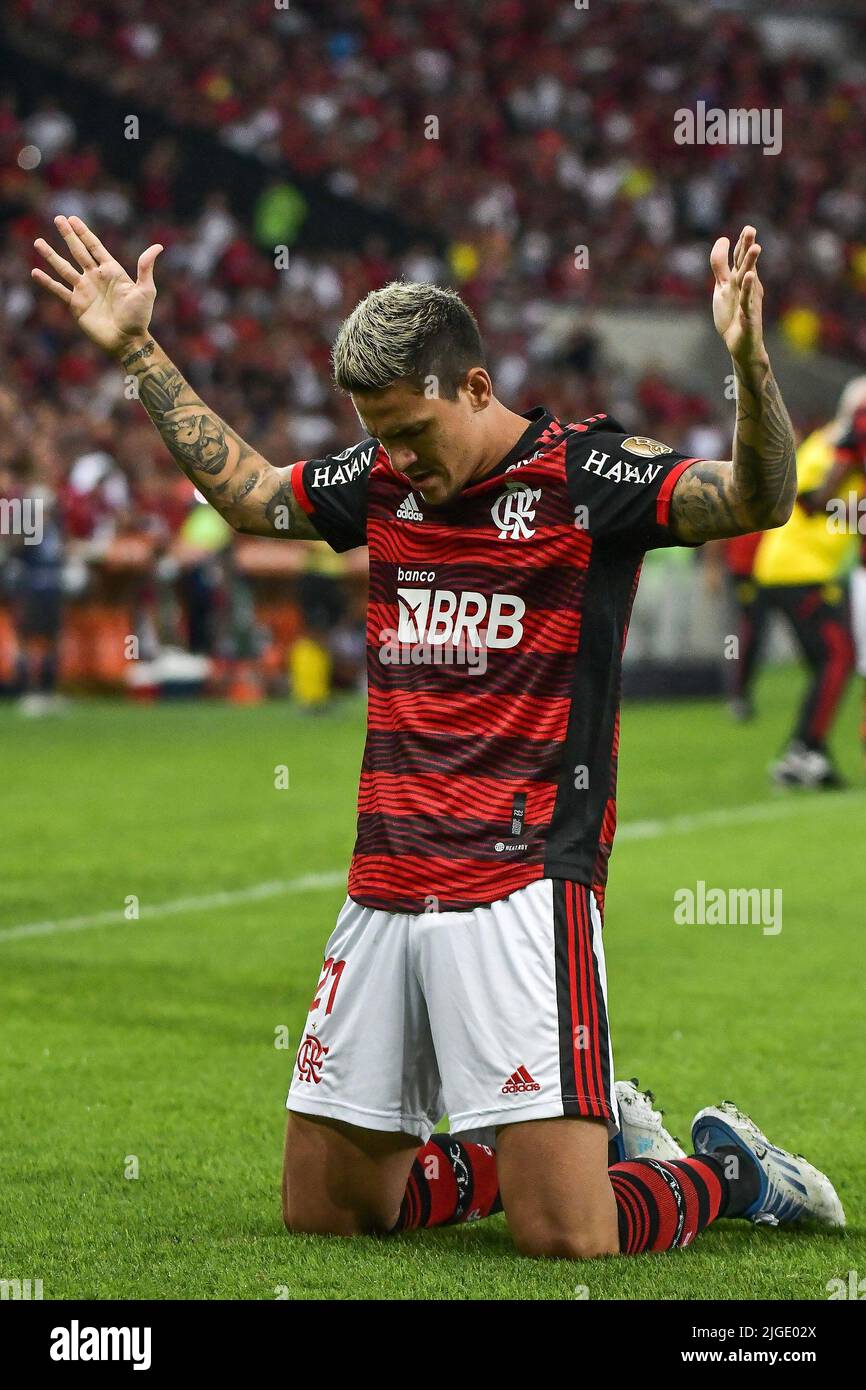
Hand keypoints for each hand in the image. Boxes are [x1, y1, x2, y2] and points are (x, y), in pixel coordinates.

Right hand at [32, 215, 162, 358]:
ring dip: (51, 255)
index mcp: (111, 271)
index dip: (83, 233)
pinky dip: (47, 282)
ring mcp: (84, 290)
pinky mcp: (76, 304)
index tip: (72, 219)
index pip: (94, 247)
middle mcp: (95, 277)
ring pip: (64, 268)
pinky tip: (35, 272)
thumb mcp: (146, 291)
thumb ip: (145, 268)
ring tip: (38, 242)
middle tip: (57, 218)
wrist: (127, 341)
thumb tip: (158, 246)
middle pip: (78, 251)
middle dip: (68, 235)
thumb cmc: (139, 317)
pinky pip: (58, 290)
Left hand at [710, 225, 766, 365]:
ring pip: (749, 280)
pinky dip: (748, 289)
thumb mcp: (722, 287)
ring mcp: (749, 300)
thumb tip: (722, 239)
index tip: (745, 229)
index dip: (740, 244)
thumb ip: (720, 265)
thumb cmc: (732, 315)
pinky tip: (751, 277)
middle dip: (747, 246)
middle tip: (751, 229)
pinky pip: (748, 301)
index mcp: (740, 279)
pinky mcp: (749, 316)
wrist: (741, 344)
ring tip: (756, 248)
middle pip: (745, 263)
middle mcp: (747, 287)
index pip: (739, 258)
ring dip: (751, 263)